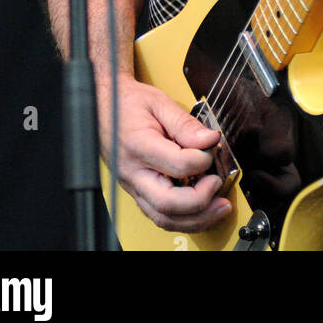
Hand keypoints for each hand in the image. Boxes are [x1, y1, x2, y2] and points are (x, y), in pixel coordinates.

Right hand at [99, 72, 231, 233]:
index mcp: (138, 146)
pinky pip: (160, 215)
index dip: (201, 160)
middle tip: (218, 184)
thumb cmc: (129, 104)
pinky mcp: (137, 192)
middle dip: (200, 201)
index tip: (212, 148)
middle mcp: (133, 173)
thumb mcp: (159, 103)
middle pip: (167, 203)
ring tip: (218, 207)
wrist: (104, 108)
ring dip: (196, 219)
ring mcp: (133, 186)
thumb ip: (185, 123)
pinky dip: (184, 218)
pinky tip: (202, 210)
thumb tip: (209, 140)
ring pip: (163, 217)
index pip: (176, 165)